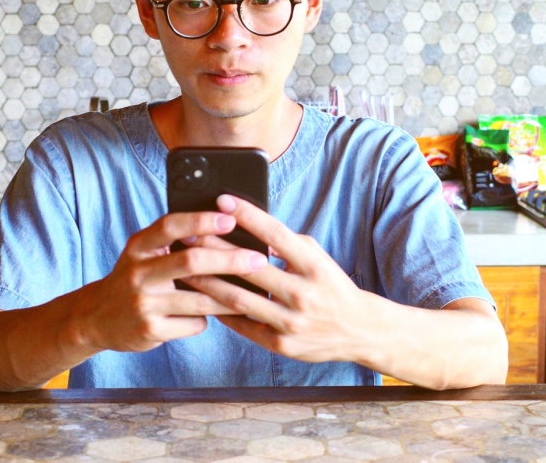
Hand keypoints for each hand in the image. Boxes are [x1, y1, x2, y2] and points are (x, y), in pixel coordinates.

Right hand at [74, 211, 268, 353]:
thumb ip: (173, 241)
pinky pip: (194, 324)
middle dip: (230, 260)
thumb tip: (226, 228)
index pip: (170, 226)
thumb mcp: (143, 253)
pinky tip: (213, 315)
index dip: (201, 220)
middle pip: (191, 262)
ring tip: (255, 292)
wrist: (96, 318)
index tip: (231, 218)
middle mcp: (138, 273)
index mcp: (139, 246)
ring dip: (230, 296)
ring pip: (200, 300)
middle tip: (259, 260)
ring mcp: (144, 303)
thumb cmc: (134, 278)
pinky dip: (208, 319)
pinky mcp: (151, 330)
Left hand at [182, 195, 375, 363]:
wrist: (360, 330)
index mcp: (314, 267)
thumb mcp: (318, 259)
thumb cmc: (332, 287)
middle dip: (215, 249)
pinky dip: (221, 310)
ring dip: (208, 282)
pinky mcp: (281, 344)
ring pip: (239, 299)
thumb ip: (289, 245)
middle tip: (188, 234)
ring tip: (185, 267)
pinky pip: (244, 324)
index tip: (223, 200)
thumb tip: (253, 229)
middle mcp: (303, 294)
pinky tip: (202, 297)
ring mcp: (291, 322)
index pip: (276, 234)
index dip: (248, 215)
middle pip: (249, 267)